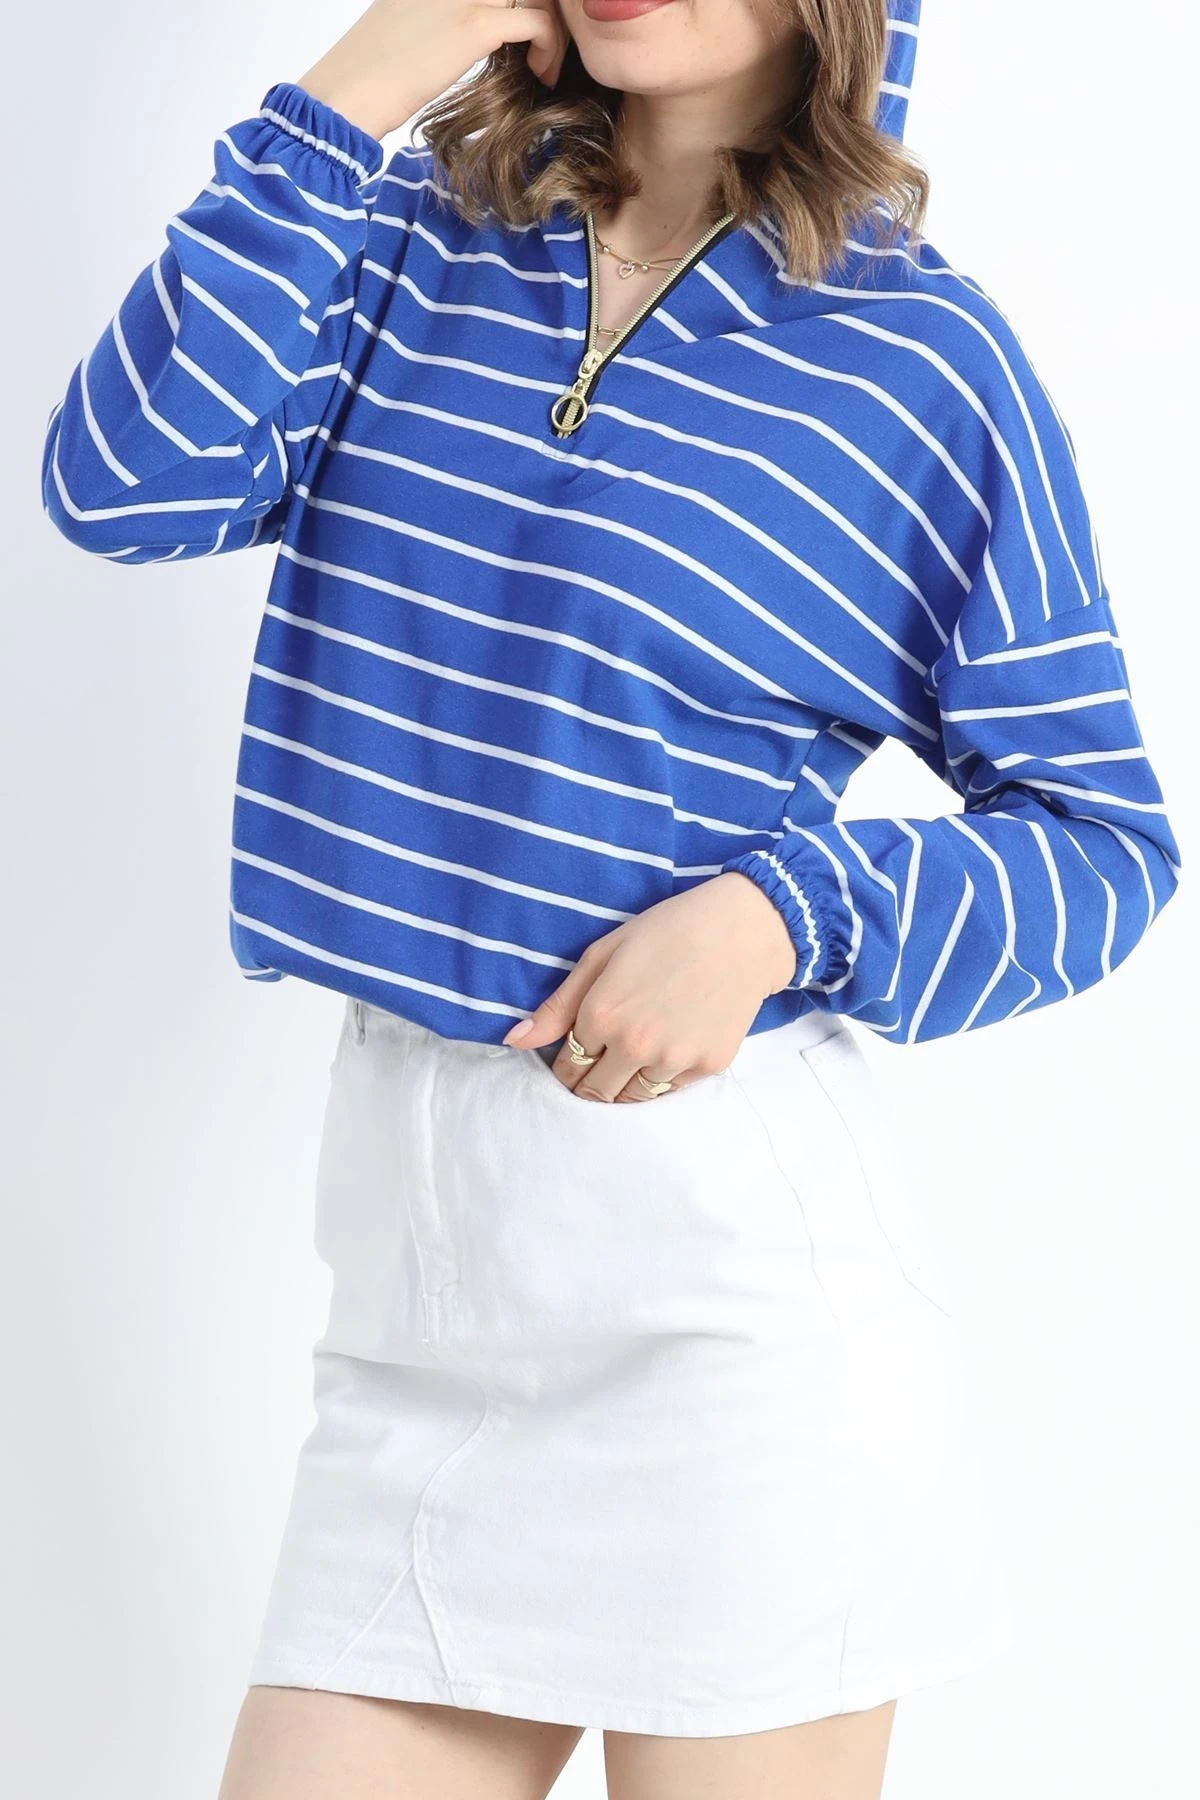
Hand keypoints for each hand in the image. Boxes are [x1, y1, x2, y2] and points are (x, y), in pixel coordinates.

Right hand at [297, 1, 568, 141]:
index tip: (530, 29)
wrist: (347, 92)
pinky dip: (548, 47)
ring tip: (544, 63)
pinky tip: (540, 72)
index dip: (525, 1)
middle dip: (544, 9)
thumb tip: (469, 25)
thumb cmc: (373, 71)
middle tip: (545, 43)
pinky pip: (537, 23)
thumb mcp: (408, 20)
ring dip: (551, 28)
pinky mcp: (475, 25)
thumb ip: (442, 10)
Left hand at [502, 872, 797, 1101]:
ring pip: (632, 1098)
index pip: (567, 1068)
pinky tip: (666, 1050)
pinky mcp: (708, 1066)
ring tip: (632, 1058)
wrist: (743, 930)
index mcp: (600, 1016)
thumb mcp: (603, 955)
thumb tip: (514, 1041)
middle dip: (588, 1084)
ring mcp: (673, 1059)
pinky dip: (661, 1078)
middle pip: (595, 1093)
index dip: (565, 1065)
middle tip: (598, 1065)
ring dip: (624, 1086)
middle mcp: (634, 1046)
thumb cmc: (668, 931)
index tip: (575, 1055)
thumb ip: (557, 1005)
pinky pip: (671, 1090)